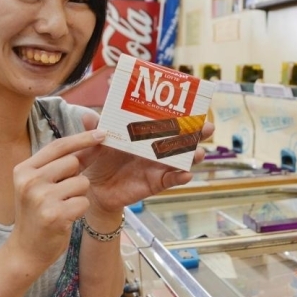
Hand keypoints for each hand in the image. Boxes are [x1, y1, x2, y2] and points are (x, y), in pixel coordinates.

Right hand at [7, 128, 104, 270]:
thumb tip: (92, 141)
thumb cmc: (37, 213)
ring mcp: (41, 198)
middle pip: (73, 162)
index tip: (102, 133)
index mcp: (24, 169)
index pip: (58, 146)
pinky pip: (83, 202)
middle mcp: (30, 181)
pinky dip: (80, 209)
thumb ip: (61, 163)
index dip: (82, 138)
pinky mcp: (54, 215)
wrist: (25, 250)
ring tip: (62, 206)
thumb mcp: (39, 184)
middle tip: (63, 192)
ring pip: (81, 182)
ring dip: (79, 195)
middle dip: (77, 175)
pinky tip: (65, 218)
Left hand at [76, 113, 213, 213]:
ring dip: (192, 156)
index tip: (194, 107)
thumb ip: (95, 129)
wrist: (94, 188)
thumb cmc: (99, 160)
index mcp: (144, 134)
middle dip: (196, 133)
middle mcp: (155, 148)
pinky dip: (179, 177)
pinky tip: (186, 174)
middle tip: (208, 127)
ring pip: (181, 159)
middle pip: (181, 138)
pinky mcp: (155, 183)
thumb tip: (88, 116)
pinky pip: (171, 180)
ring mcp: (158, 166)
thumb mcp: (97, 142)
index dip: (181, 115)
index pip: (166, 121)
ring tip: (200, 153)